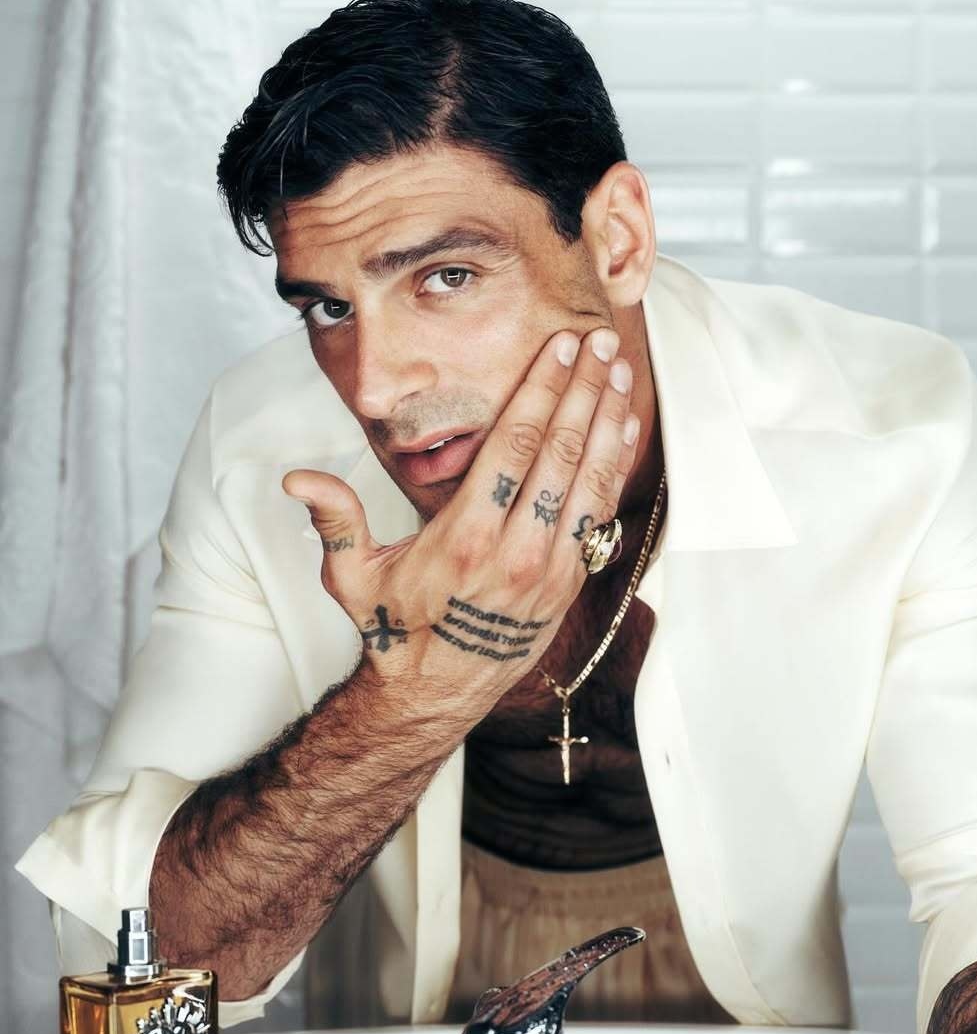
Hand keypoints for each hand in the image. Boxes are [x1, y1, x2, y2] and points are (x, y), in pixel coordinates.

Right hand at [282, 326, 637, 716]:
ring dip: (607, 419)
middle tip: (601, 340)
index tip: (559, 347)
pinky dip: (615, 465)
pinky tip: (625, 426)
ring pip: (590, 479)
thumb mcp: (352, 576)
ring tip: (619, 370)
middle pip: (560, 453)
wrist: (436, 693)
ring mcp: (550, 570)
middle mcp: (516, 552)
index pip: (514, 448)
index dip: (541, 391)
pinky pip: (601, 513)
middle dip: (582, 389)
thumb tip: (294, 481)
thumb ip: (334, 520)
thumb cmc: (394, 627)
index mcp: (465, 539)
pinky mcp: (569, 583)